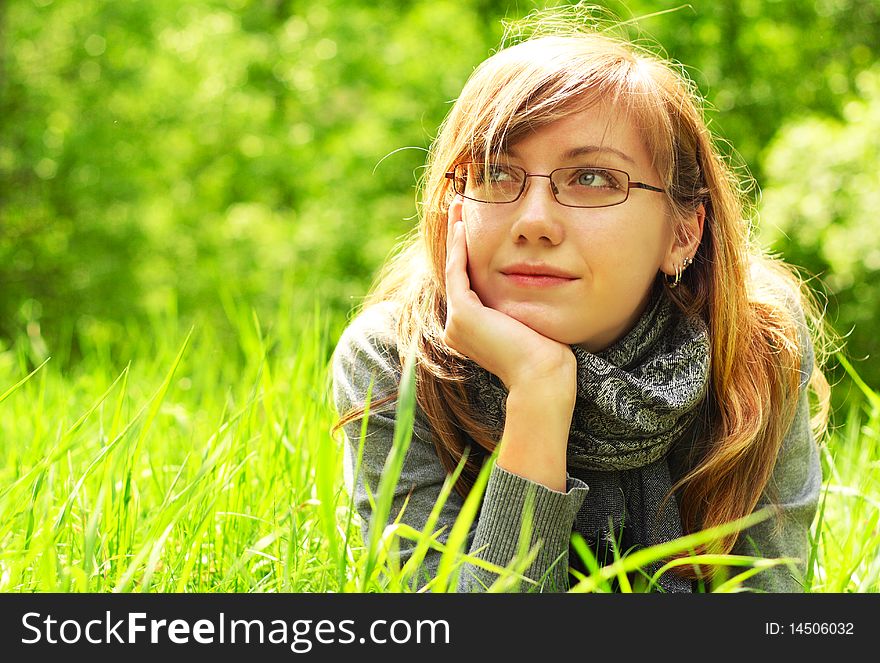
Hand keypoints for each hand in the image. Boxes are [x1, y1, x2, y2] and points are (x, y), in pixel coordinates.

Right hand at [443, 199, 575, 394]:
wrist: (543, 375)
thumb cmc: (547, 354)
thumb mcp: (529, 321)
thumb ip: (520, 304)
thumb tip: (535, 281)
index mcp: (470, 332)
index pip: (466, 284)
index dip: (466, 253)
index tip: (471, 227)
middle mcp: (456, 329)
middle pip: (456, 272)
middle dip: (457, 237)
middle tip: (459, 207)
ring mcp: (456, 323)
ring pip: (453, 268)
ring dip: (455, 235)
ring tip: (458, 206)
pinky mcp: (463, 314)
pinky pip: (457, 271)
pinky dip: (459, 247)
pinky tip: (463, 225)